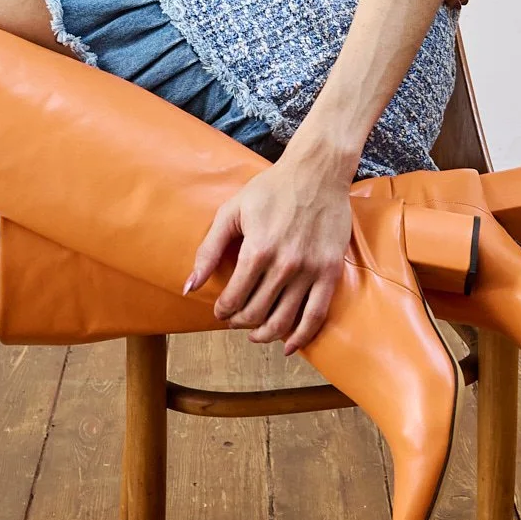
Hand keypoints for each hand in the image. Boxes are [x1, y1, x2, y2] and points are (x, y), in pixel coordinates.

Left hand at [183, 155, 354, 355]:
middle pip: (256, 313)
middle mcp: (285, 265)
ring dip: (265, 334)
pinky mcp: (330, 272)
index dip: (223, 310)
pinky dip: (302, 337)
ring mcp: (310, 271)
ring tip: (255, 334)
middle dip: (239, 322)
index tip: (220, 310)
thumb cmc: (271, 189)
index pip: (234, 298)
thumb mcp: (231, 212)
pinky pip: (316, 315)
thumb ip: (209, 249)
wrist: (317, 173)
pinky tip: (288, 346)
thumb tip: (189, 287)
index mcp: (257, 250)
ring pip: (284, 320)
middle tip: (235, 320)